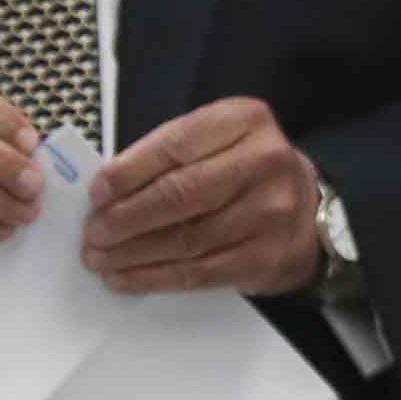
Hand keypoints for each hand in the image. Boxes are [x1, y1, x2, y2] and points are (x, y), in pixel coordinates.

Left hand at [84, 99, 325, 296]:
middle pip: (180, 194)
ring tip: (98, 258)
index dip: (129, 172)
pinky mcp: (265, 257)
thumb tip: (106, 191)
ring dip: (132, 252)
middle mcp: (263, 163)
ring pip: (186, 238)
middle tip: (92, 232)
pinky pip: (198, 272)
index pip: (176, 145)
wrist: (307, 214)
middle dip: (126, 217)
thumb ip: (169, 155)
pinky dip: (153, 277)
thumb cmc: (244, 172)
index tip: (96, 192)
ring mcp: (269, 213)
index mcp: (245, 121)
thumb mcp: (217, 142)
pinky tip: (124, 277)